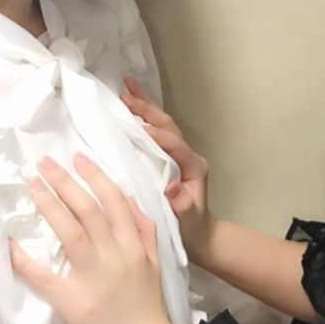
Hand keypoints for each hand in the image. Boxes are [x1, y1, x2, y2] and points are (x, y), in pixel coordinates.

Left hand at [8, 153, 186, 323]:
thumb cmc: (148, 306)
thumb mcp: (155, 262)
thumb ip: (144, 229)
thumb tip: (127, 197)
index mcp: (134, 245)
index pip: (113, 201)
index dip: (95, 176)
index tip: (77, 157)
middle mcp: (114, 255)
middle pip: (87, 209)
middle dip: (64, 182)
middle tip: (44, 163)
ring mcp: (92, 278)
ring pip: (69, 231)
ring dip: (49, 204)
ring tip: (32, 184)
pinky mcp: (72, 301)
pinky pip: (44, 276)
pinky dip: (25, 259)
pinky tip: (10, 242)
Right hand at [122, 77, 214, 264]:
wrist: (198, 235)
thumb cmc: (191, 229)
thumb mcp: (187, 220)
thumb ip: (182, 205)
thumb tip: (172, 188)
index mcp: (194, 167)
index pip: (176, 145)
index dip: (160, 136)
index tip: (141, 128)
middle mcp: (187, 156)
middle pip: (168, 126)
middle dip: (148, 109)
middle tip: (126, 93)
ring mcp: (178, 154)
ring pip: (162, 124)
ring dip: (145, 106)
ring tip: (126, 88)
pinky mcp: (168, 157)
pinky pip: (155, 132)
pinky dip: (142, 117)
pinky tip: (128, 108)